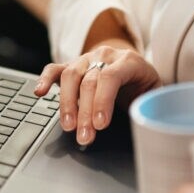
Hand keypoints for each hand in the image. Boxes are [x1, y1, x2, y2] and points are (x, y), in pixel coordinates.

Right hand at [34, 38, 160, 145]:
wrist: (135, 67)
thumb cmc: (144, 85)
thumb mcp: (154, 93)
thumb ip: (148, 104)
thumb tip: (143, 123)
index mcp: (129, 61)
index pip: (111, 76)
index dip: (103, 100)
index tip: (100, 124)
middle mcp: (106, 55)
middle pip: (89, 80)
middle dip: (85, 112)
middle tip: (84, 136)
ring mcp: (87, 59)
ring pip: (71, 75)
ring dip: (66, 103)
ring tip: (68, 126)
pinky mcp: (73, 65)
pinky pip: (55, 69)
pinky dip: (45, 79)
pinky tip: (39, 92)